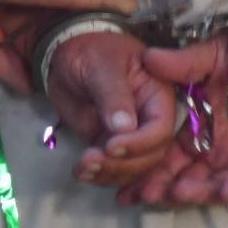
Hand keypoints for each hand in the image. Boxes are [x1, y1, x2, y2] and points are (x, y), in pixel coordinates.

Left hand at [0, 0, 133, 92]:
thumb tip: (135, 12)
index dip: (104, 13)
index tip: (115, 47)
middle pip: (65, 16)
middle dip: (75, 43)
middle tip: (91, 77)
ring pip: (34, 39)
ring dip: (45, 63)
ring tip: (64, 91)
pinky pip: (1, 54)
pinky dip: (14, 73)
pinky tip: (31, 89)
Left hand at [43, 27, 180, 187]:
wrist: (67, 58)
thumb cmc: (90, 51)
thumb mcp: (101, 65)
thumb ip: (113, 95)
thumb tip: (124, 127)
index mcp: (158, 94)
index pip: (160, 128)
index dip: (140, 143)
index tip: (110, 147)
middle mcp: (151, 119)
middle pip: (151, 155)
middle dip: (122, 165)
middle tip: (90, 161)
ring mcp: (133, 136)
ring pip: (134, 169)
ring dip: (109, 175)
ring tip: (81, 168)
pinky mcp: (114, 147)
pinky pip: (116, 170)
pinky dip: (101, 177)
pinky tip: (82, 173)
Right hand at [125, 37, 227, 205]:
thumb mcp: (211, 56)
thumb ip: (182, 63)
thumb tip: (146, 58)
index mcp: (203, 127)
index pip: (170, 154)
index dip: (149, 168)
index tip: (124, 182)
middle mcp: (221, 147)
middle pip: (189, 176)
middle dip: (166, 188)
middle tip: (143, 196)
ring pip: (219, 183)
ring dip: (198, 191)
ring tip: (176, 192)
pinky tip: (222, 189)